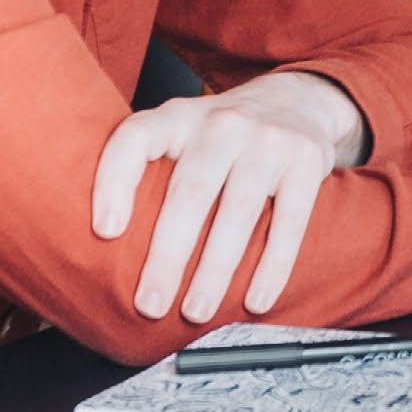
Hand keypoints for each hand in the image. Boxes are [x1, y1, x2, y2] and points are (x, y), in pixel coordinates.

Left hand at [92, 71, 367, 324]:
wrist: (298, 99)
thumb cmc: (223, 135)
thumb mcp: (182, 132)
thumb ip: (147, 170)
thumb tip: (105, 249)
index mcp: (179, 117)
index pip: (136, 138)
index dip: (114, 182)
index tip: (105, 232)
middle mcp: (222, 123)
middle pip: (190, 191)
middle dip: (168, 255)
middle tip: (150, 305)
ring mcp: (268, 139)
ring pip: (239, 211)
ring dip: (216, 269)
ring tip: (196, 312)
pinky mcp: (306, 160)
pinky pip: (290, 220)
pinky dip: (273, 266)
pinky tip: (257, 298)